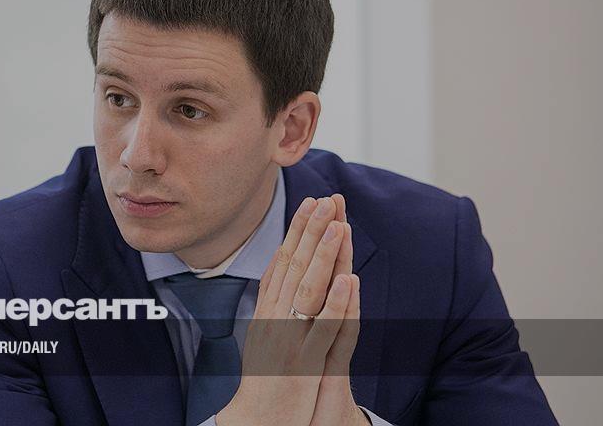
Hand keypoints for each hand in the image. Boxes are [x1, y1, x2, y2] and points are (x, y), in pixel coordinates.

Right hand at [215, 196, 366, 425]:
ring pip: (308, 290)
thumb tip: (281, 266)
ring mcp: (289, 339)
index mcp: (266, 311)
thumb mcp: (263, 333)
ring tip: (338, 225)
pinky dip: (335, 303)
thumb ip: (273, 301)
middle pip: (294, 268)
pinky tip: (346, 280)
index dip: (296, 231)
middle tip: (326, 199)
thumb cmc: (264, 379)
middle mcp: (274, 319)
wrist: (256, 421)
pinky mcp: (305, 363)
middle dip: (311, 231)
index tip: (309, 202)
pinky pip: (324, 329)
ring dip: (323, 255)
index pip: (282, 261)